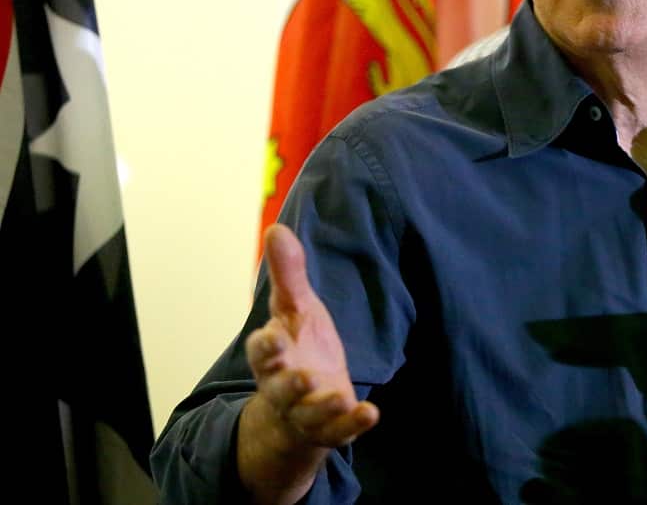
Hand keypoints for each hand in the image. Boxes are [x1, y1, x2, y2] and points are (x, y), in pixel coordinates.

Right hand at [238, 224, 378, 504]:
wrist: (303, 402)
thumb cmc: (298, 346)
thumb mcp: (296, 308)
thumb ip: (288, 274)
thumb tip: (276, 228)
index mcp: (273, 354)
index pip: (262, 351)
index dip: (266, 345)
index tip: (274, 335)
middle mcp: (284, 386)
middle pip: (282, 388)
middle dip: (290, 384)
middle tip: (304, 377)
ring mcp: (307, 411)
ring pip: (310, 414)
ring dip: (323, 407)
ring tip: (338, 399)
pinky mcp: (330, 428)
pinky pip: (340, 431)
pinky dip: (354, 424)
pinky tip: (371, 413)